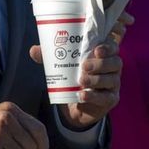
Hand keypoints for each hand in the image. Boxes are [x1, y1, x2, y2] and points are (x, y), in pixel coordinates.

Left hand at [29, 12, 130, 130]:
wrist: (77, 101)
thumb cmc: (74, 75)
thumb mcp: (63, 64)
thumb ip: (50, 56)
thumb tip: (33, 50)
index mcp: (104, 54)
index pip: (113, 47)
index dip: (108, 46)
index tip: (96, 49)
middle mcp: (112, 68)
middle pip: (115, 62)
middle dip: (100, 63)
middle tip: (84, 65)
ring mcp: (113, 84)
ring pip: (111, 80)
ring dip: (96, 79)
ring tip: (81, 80)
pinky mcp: (110, 99)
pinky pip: (106, 97)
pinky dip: (94, 96)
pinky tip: (82, 95)